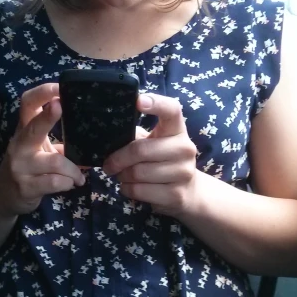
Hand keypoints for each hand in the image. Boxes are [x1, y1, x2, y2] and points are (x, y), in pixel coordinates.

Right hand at [0, 83, 84, 215]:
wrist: (3, 196)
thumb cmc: (27, 167)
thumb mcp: (38, 148)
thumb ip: (57, 138)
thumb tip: (90, 132)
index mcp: (24, 130)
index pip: (28, 104)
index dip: (43, 92)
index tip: (60, 87)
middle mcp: (19, 145)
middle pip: (34, 126)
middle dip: (48, 115)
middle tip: (61, 105)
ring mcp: (20, 166)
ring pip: (55, 162)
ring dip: (73, 170)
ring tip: (79, 176)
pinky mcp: (26, 187)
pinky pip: (55, 182)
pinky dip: (68, 183)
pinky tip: (71, 184)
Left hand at [102, 94, 197, 216]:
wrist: (188, 191)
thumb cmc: (162, 161)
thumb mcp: (154, 143)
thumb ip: (136, 137)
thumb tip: (108, 134)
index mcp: (177, 129)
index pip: (172, 110)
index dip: (156, 103)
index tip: (139, 101)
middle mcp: (185, 148)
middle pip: (140, 150)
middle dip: (118, 159)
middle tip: (109, 164)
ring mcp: (183, 172)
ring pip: (137, 173)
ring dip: (122, 176)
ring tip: (123, 175)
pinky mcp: (176, 195)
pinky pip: (139, 191)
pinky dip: (127, 190)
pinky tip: (131, 187)